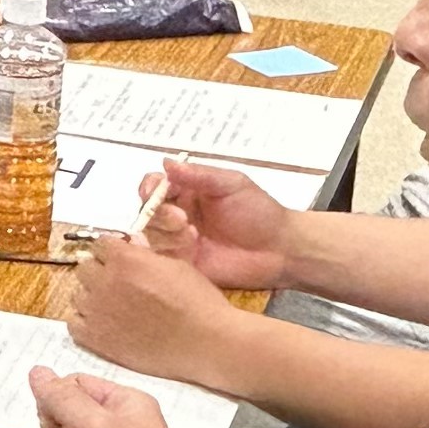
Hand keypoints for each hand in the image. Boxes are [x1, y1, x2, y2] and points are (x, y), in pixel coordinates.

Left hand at [61, 231, 243, 385]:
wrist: (206, 342)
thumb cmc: (198, 301)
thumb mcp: (174, 266)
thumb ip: (145, 254)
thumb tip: (131, 244)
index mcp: (125, 259)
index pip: (100, 244)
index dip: (111, 252)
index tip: (119, 259)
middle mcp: (105, 282)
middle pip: (84, 268)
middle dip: (99, 272)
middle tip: (118, 285)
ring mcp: (97, 311)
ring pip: (77, 295)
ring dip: (91, 297)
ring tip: (112, 307)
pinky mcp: (95, 339)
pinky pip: (73, 323)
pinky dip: (84, 322)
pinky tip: (103, 325)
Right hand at [142, 159, 297, 292]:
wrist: (280, 249)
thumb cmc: (258, 212)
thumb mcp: (231, 184)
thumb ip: (199, 175)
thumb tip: (166, 162)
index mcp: (188, 192)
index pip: (155, 186)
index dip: (149, 188)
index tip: (152, 193)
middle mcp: (179, 215)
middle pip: (148, 212)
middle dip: (158, 213)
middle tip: (181, 219)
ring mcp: (179, 241)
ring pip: (152, 235)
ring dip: (165, 233)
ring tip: (192, 236)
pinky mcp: (184, 265)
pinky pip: (162, 259)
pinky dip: (169, 251)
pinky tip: (190, 248)